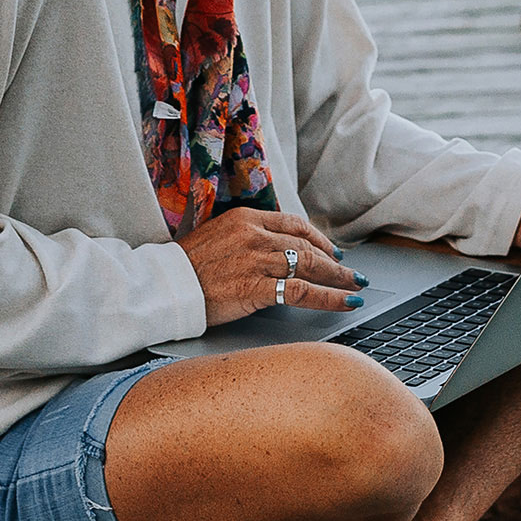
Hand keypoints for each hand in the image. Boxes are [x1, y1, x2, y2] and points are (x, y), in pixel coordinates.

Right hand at [177, 208, 364, 327]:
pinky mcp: (256, 287)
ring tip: (355, 287)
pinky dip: (329, 297)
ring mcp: (256, 261)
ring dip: (339, 279)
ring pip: (310, 267)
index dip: (319, 239)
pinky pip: (302, 292)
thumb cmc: (186, 268)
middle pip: (307, 246)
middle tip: (352, 273)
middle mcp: (254, 236)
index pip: (294, 224)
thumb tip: (273, 251)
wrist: (164, 286)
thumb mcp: (217, 237)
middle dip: (334, 262)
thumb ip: (246, 239)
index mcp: (245, 218)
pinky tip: (345, 302)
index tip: (331, 250)